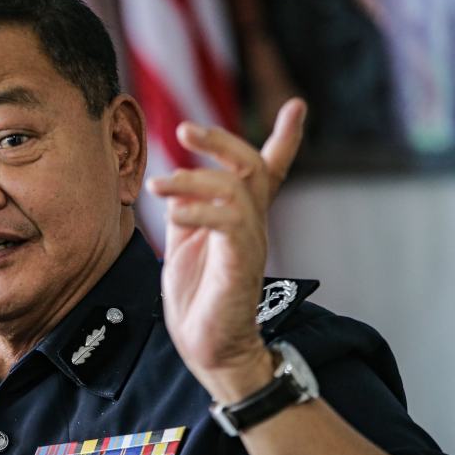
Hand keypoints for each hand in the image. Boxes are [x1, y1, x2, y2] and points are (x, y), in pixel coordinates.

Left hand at [146, 99, 305, 402]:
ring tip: (157, 186)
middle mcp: (251, 225)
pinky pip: (227, 223)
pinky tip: (172, 215)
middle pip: (252, 167)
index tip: (297, 106)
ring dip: (191, 179)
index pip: (268, 172)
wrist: (210, 348)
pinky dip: (196, 212)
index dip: (285, 139)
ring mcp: (249, 243)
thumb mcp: (185, 244)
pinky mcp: (240, 263)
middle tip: (184, 127)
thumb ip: (186, 209)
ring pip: (235, 189)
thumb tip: (178, 179)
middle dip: (220, 140)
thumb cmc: (199, 299)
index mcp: (239, 218)